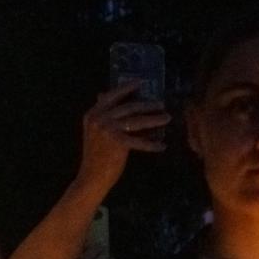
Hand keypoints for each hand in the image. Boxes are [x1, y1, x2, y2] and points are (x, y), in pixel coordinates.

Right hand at [74, 82, 169, 200]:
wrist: (92, 176)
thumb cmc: (96, 155)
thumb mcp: (95, 131)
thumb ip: (101, 114)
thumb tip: (103, 94)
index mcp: (93, 113)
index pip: (112, 96)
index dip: (127, 88)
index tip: (140, 82)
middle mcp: (99, 118)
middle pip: (129, 107)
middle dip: (147, 105)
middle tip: (161, 104)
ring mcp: (108, 130)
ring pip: (137, 121)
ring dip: (154, 119)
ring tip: (166, 118)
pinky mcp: (118, 143)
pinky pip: (140, 141)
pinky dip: (152, 144)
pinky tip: (162, 145)